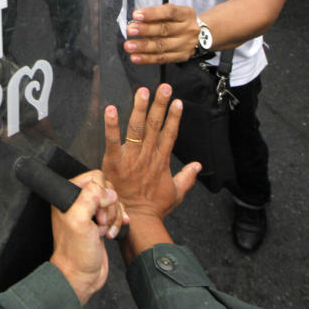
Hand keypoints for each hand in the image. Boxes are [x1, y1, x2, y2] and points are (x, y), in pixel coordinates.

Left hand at [50, 173, 119, 305]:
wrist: (82, 275)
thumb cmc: (75, 252)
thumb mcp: (79, 220)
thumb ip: (90, 197)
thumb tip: (109, 191)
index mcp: (68, 195)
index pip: (94, 178)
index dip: (101, 193)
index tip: (97, 213)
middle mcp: (78, 201)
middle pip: (106, 189)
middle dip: (109, 207)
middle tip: (100, 223)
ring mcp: (90, 212)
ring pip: (113, 201)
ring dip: (114, 217)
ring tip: (104, 231)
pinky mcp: (100, 222)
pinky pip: (116, 212)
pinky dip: (118, 222)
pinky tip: (112, 232)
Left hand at [102, 84, 199, 262]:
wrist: (138, 222)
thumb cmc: (155, 208)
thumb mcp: (176, 193)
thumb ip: (187, 177)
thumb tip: (198, 165)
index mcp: (161, 161)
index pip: (170, 134)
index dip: (174, 117)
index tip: (178, 101)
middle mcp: (148, 156)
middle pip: (155, 125)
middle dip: (160, 104)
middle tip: (164, 86)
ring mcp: (131, 158)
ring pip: (137, 128)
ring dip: (140, 108)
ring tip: (143, 91)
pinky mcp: (114, 162)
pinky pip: (112, 140)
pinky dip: (111, 125)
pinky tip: (110, 108)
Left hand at [123, 4, 198, 63]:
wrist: (200, 36)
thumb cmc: (179, 21)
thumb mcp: (173, 12)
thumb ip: (157, 14)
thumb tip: (136, 19)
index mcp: (186, 14)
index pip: (169, 12)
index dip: (152, 14)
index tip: (136, 15)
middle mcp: (188, 29)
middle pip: (165, 30)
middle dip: (145, 30)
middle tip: (130, 30)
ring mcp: (185, 44)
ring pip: (162, 46)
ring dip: (143, 46)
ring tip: (129, 45)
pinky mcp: (181, 56)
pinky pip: (162, 58)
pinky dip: (147, 58)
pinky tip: (136, 57)